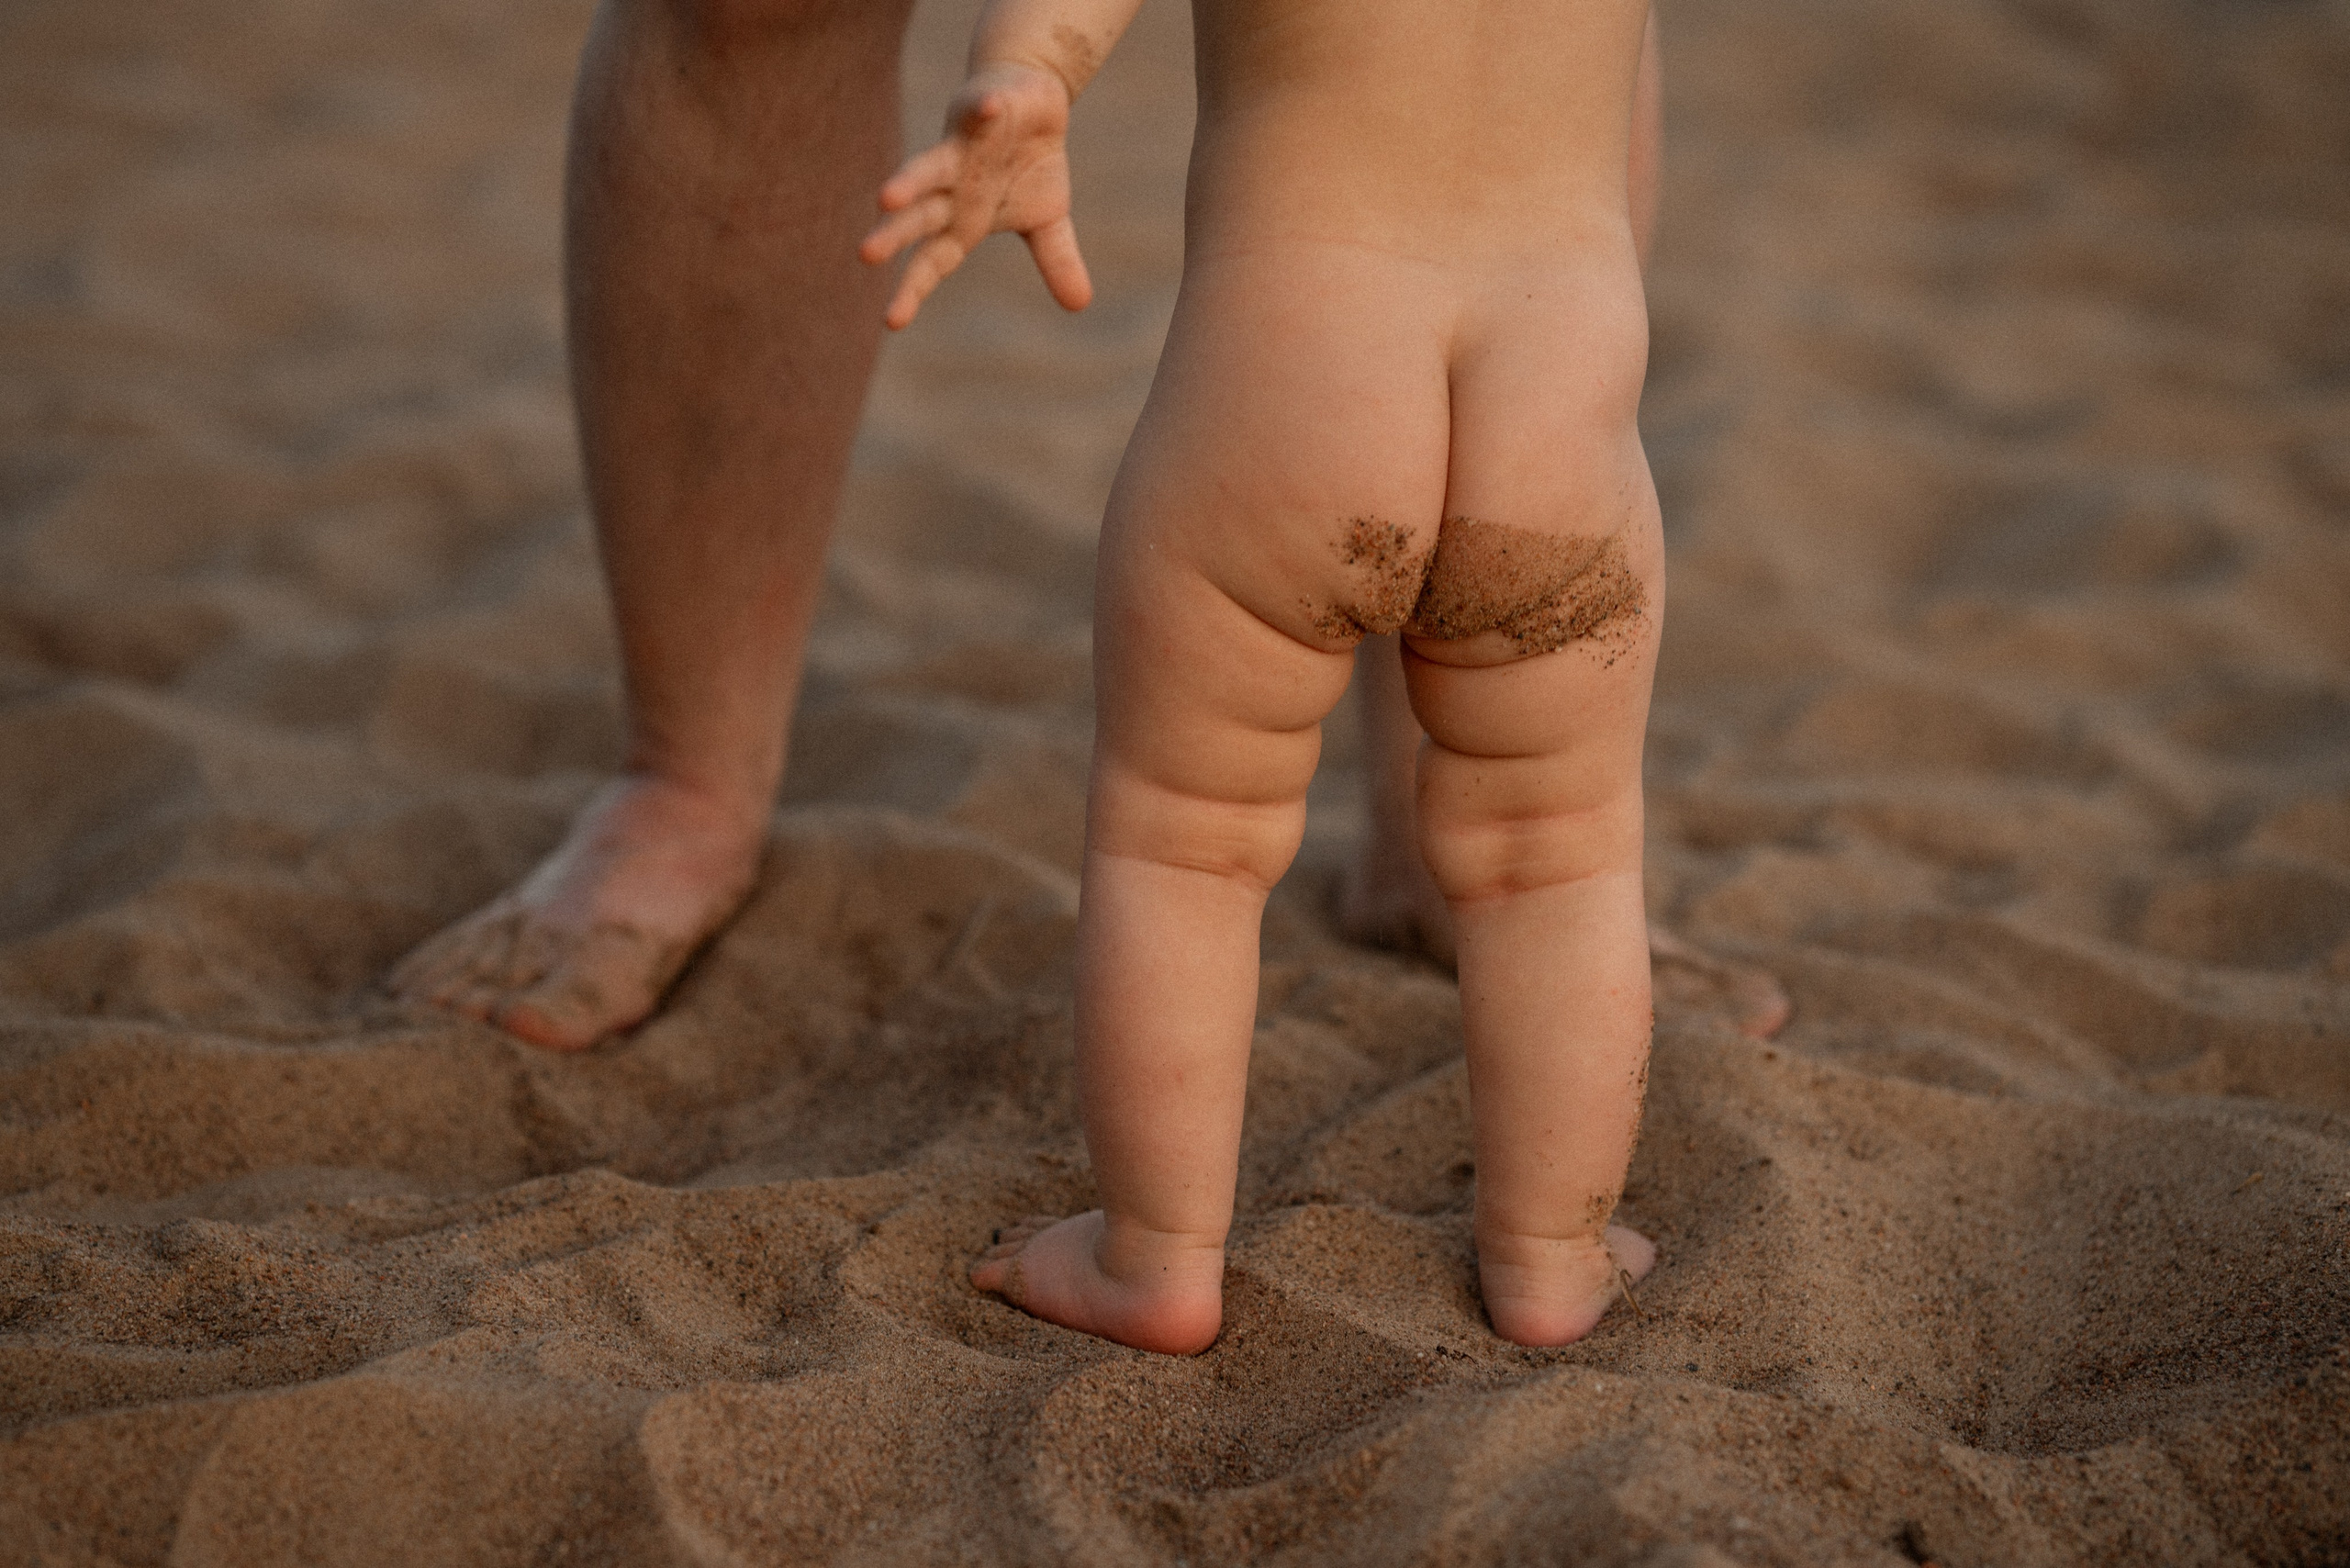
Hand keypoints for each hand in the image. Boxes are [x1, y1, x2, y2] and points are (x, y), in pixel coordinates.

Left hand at [860, 62, 1093, 329]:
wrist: (1027, 97)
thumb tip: (1080, 305)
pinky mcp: (982, 108)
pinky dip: (987, 110)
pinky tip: (990, 109)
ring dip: (910, 181)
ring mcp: (963, 146)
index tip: (892, 322)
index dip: (912, 289)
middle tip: (865, 255)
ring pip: (929, 167)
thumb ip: (1056, 261)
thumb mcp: (1048, 218)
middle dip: (893, 235)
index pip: (932, 261)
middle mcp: (952, 187)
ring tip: (887, 198)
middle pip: (918, 217)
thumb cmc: (1028, 164)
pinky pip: (983, 109)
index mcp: (963, 220)